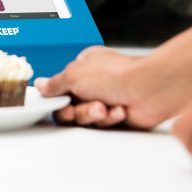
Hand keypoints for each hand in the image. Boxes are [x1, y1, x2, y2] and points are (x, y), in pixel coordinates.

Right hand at [35, 46, 164, 128]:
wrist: (151, 90)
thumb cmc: (118, 74)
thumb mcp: (74, 74)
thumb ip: (54, 83)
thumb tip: (40, 85)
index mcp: (83, 66)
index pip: (60, 86)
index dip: (57, 97)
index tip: (55, 102)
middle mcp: (94, 82)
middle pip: (70, 105)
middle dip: (76, 109)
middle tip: (78, 107)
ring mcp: (106, 99)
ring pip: (85, 117)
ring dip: (92, 113)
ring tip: (104, 106)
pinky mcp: (117, 116)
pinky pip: (102, 125)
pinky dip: (109, 118)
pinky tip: (118, 109)